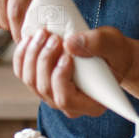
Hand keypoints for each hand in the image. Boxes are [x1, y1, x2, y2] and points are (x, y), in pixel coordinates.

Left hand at [13, 25, 135, 117]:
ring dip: (33, 55)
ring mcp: (53, 95)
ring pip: (31, 80)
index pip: (66, 99)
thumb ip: (97, 43)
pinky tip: (30, 39)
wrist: (110, 54)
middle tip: (52, 36)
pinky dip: (23, 55)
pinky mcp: (42, 82)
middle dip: (44, 60)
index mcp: (91, 104)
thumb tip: (69, 43)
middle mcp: (69, 104)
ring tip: (43, 33)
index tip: (66, 55)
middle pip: (45, 88)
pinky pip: (23, 73)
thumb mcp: (114, 44)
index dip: (60, 78)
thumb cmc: (115, 53)